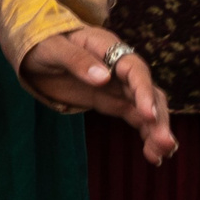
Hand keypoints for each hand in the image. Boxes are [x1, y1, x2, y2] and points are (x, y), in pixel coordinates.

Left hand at [21, 28, 175, 165]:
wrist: (35, 50)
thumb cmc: (42, 43)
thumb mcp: (52, 49)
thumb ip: (76, 60)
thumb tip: (103, 78)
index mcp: (107, 46)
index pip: (134, 69)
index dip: (143, 91)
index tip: (148, 115)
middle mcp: (120, 65)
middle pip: (147, 91)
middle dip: (158, 117)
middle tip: (164, 144)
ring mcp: (119, 84)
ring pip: (146, 107)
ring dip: (156, 130)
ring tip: (161, 155)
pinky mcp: (114, 100)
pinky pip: (135, 116)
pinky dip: (146, 133)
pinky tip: (154, 155)